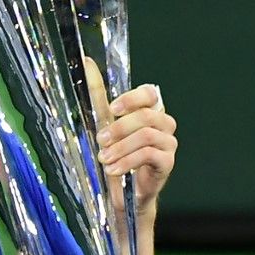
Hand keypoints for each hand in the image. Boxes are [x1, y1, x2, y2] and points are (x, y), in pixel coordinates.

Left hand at [84, 58, 176, 214]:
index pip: (150, 93)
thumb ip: (98, 93)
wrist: (122, 193)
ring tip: (103, 159)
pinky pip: (150, 156)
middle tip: (100, 140)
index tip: (112, 109)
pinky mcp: (167, 164)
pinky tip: (114, 169)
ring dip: (121, 147)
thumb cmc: (115, 154)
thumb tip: (86, 61)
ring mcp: (168, 144)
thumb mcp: (103, 122)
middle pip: (147, 115)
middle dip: (120, 127)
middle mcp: (163, 124)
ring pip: (147, 135)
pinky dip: (128, 161)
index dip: (132, 98)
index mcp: (149, 110)